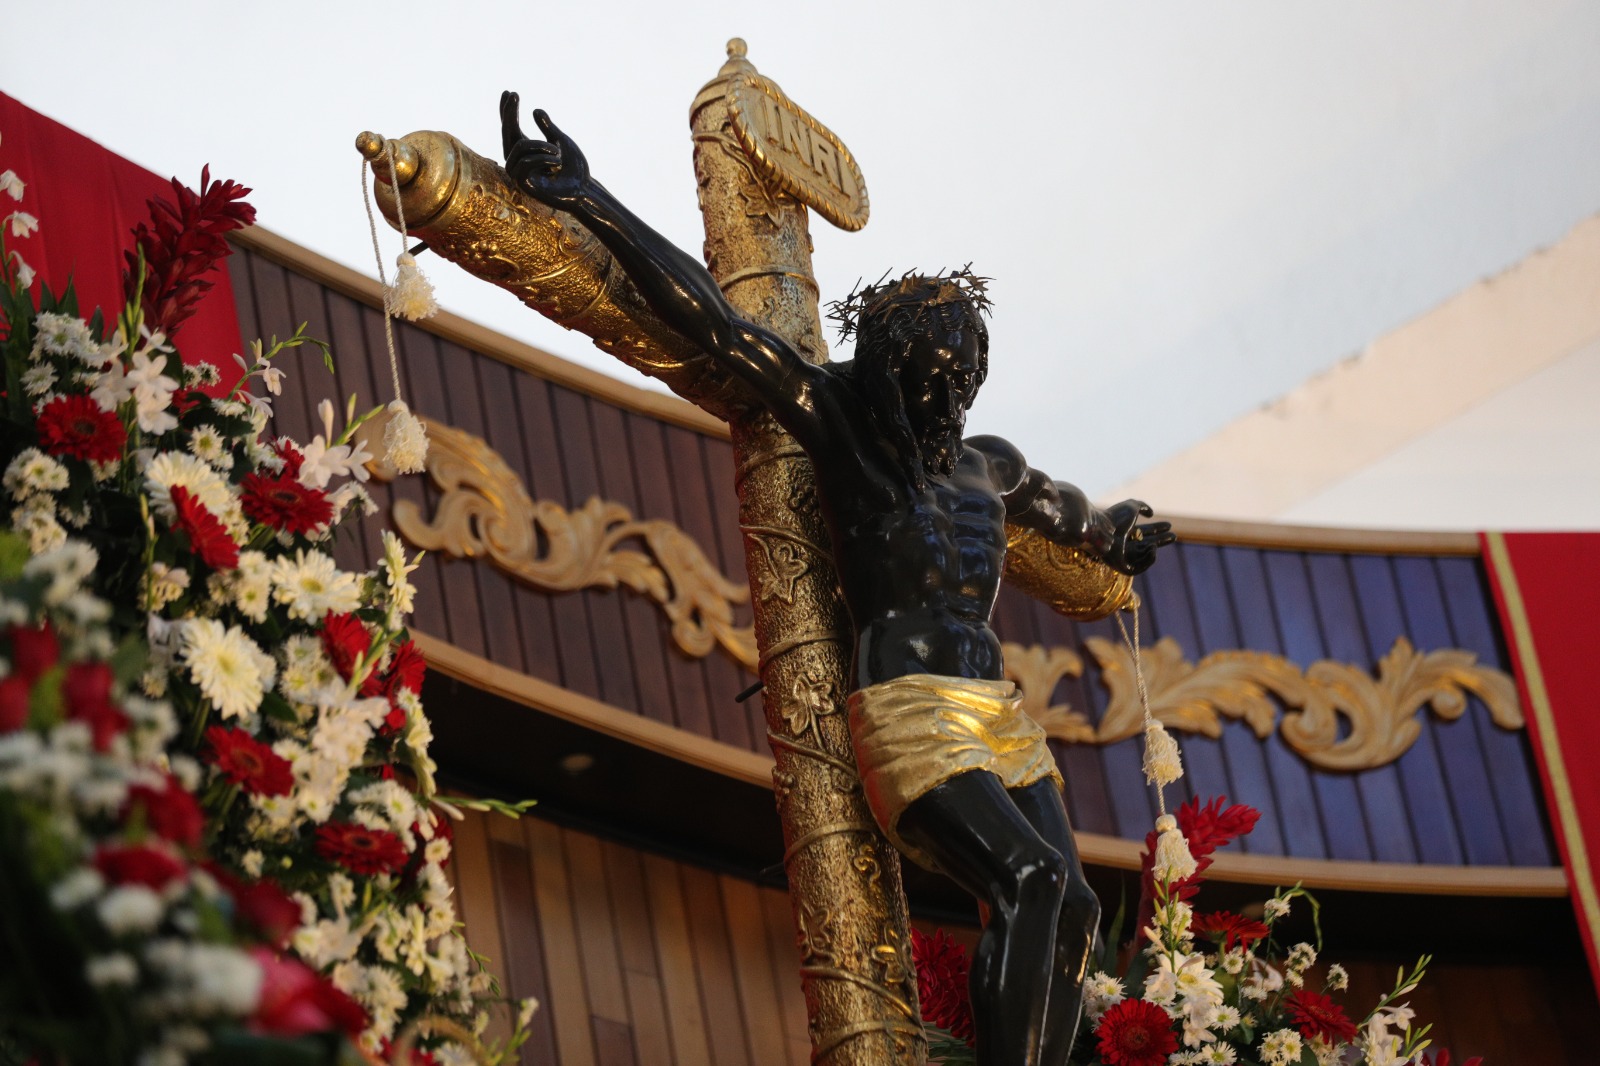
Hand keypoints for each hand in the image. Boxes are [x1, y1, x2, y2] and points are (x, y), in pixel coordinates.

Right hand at [499, 91, 590, 206]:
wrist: (583, 190)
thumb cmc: (574, 169)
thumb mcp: (561, 142)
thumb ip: (548, 128)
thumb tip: (535, 110)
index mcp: (527, 150)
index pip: (512, 128)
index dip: (508, 111)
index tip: (509, 92)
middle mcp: (519, 160)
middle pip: (507, 132)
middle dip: (510, 112)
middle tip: (515, 93)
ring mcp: (518, 172)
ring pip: (520, 146)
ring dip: (542, 146)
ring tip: (559, 154)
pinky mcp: (522, 183)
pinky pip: (526, 162)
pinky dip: (543, 159)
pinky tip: (557, 164)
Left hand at [1103, 499, 1173, 574]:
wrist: (1100, 530)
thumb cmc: (1114, 517)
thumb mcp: (1131, 506)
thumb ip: (1143, 506)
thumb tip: (1151, 514)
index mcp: (1124, 531)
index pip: (1144, 532)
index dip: (1157, 528)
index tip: (1169, 525)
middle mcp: (1123, 545)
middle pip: (1146, 544)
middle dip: (1161, 540)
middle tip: (1174, 536)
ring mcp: (1122, 557)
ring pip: (1144, 556)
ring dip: (1153, 549)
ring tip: (1155, 544)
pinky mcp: (1121, 567)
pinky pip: (1139, 568)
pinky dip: (1148, 559)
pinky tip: (1152, 549)